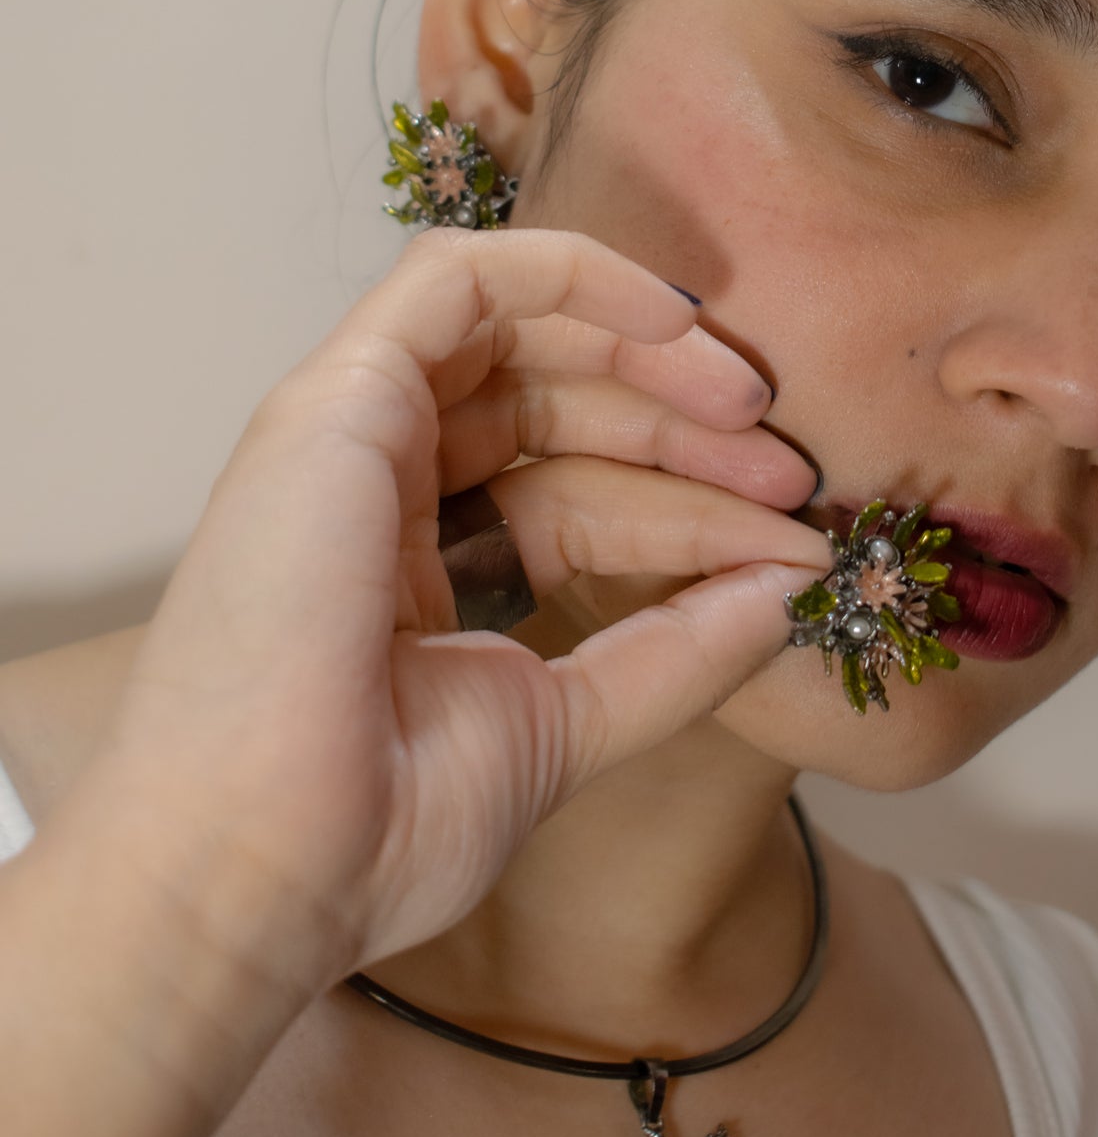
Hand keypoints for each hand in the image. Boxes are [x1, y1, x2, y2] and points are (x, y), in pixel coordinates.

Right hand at [92, 226, 826, 995]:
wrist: (263, 862)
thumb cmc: (380, 823)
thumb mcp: (566, 723)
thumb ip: (676, 655)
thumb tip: (789, 593)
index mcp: (422, 560)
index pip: (578, 492)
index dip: (690, 504)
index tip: (795, 544)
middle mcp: (387, 479)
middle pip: (557, 402)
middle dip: (683, 424)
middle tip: (791, 472)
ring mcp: (360, 429)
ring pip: (520, 329)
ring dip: (646, 350)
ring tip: (751, 409)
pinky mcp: (343, 390)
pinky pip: (462, 278)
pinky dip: (571, 274)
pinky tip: (672, 323)